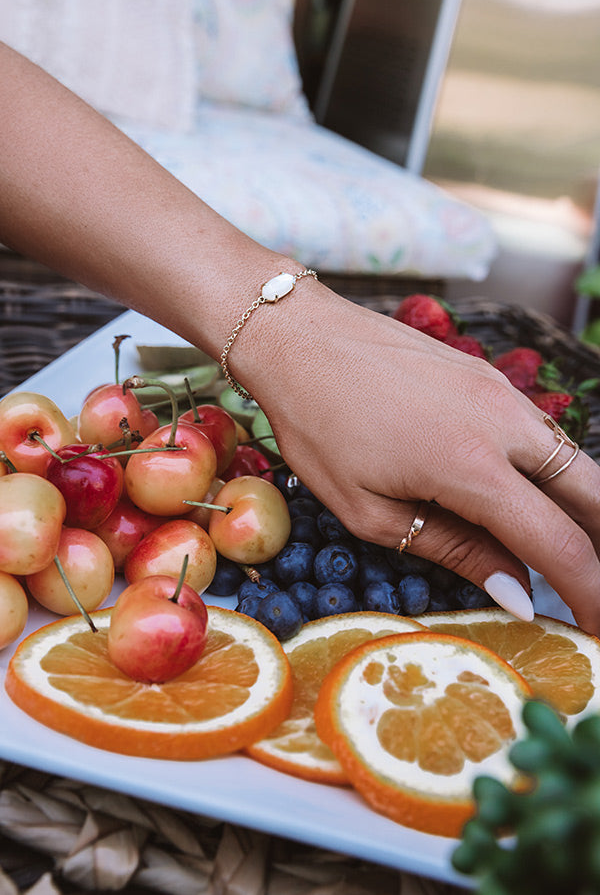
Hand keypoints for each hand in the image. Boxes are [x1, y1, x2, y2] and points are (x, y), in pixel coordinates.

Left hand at [237, 284, 599, 634]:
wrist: (299, 336)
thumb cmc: (318, 425)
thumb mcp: (369, 510)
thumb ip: (453, 549)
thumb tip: (516, 590)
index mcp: (471, 467)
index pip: (560, 544)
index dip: (589, 594)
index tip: (593, 628)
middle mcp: (503, 424)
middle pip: (595, 496)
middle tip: (592, 592)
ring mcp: (501, 393)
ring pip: (575, 461)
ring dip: (585, 511)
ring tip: (570, 554)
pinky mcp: (490, 378)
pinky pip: (542, 435)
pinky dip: (555, 475)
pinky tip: (533, 499)